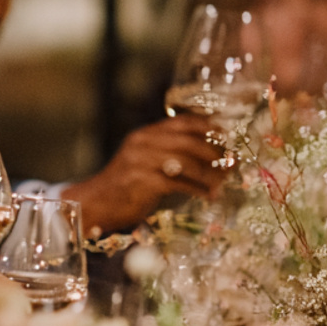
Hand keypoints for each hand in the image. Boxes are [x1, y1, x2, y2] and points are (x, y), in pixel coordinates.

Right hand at [64, 115, 223, 236]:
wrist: (95, 203)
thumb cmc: (123, 186)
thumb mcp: (142, 161)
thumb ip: (165, 153)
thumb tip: (206, 156)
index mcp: (144, 135)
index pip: (181, 122)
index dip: (207, 126)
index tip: (225, 135)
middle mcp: (143, 144)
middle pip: (188, 141)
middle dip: (214, 152)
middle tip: (231, 163)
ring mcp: (142, 162)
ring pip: (186, 162)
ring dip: (210, 174)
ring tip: (222, 183)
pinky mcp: (144, 182)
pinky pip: (179, 183)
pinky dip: (198, 190)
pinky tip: (208, 196)